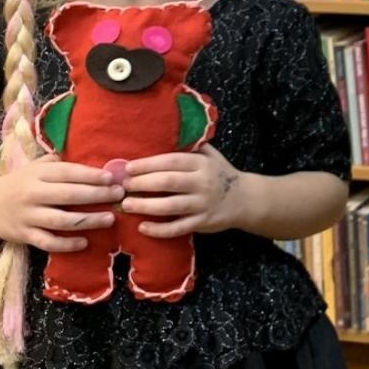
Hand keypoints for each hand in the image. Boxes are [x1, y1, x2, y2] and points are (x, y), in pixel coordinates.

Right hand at [0, 155, 125, 252]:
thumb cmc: (18, 184)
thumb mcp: (34, 168)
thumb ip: (58, 163)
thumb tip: (92, 158)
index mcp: (36, 174)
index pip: (67, 173)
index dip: (90, 175)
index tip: (112, 177)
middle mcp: (32, 194)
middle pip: (69, 195)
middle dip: (97, 195)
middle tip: (120, 195)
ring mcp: (27, 216)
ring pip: (61, 220)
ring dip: (89, 220)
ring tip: (110, 218)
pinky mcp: (24, 236)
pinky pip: (48, 242)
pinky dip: (66, 244)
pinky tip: (84, 242)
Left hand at [120, 146, 250, 238]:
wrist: (244, 199)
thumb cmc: (219, 174)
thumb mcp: (210, 155)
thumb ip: (189, 148)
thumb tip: (158, 138)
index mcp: (202, 164)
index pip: (172, 161)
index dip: (149, 164)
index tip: (129, 167)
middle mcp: (203, 183)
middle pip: (168, 182)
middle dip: (142, 183)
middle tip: (123, 186)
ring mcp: (203, 204)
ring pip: (170, 206)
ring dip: (146, 206)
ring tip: (126, 205)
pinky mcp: (202, 222)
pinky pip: (178, 228)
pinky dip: (159, 230)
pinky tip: (142, 227)